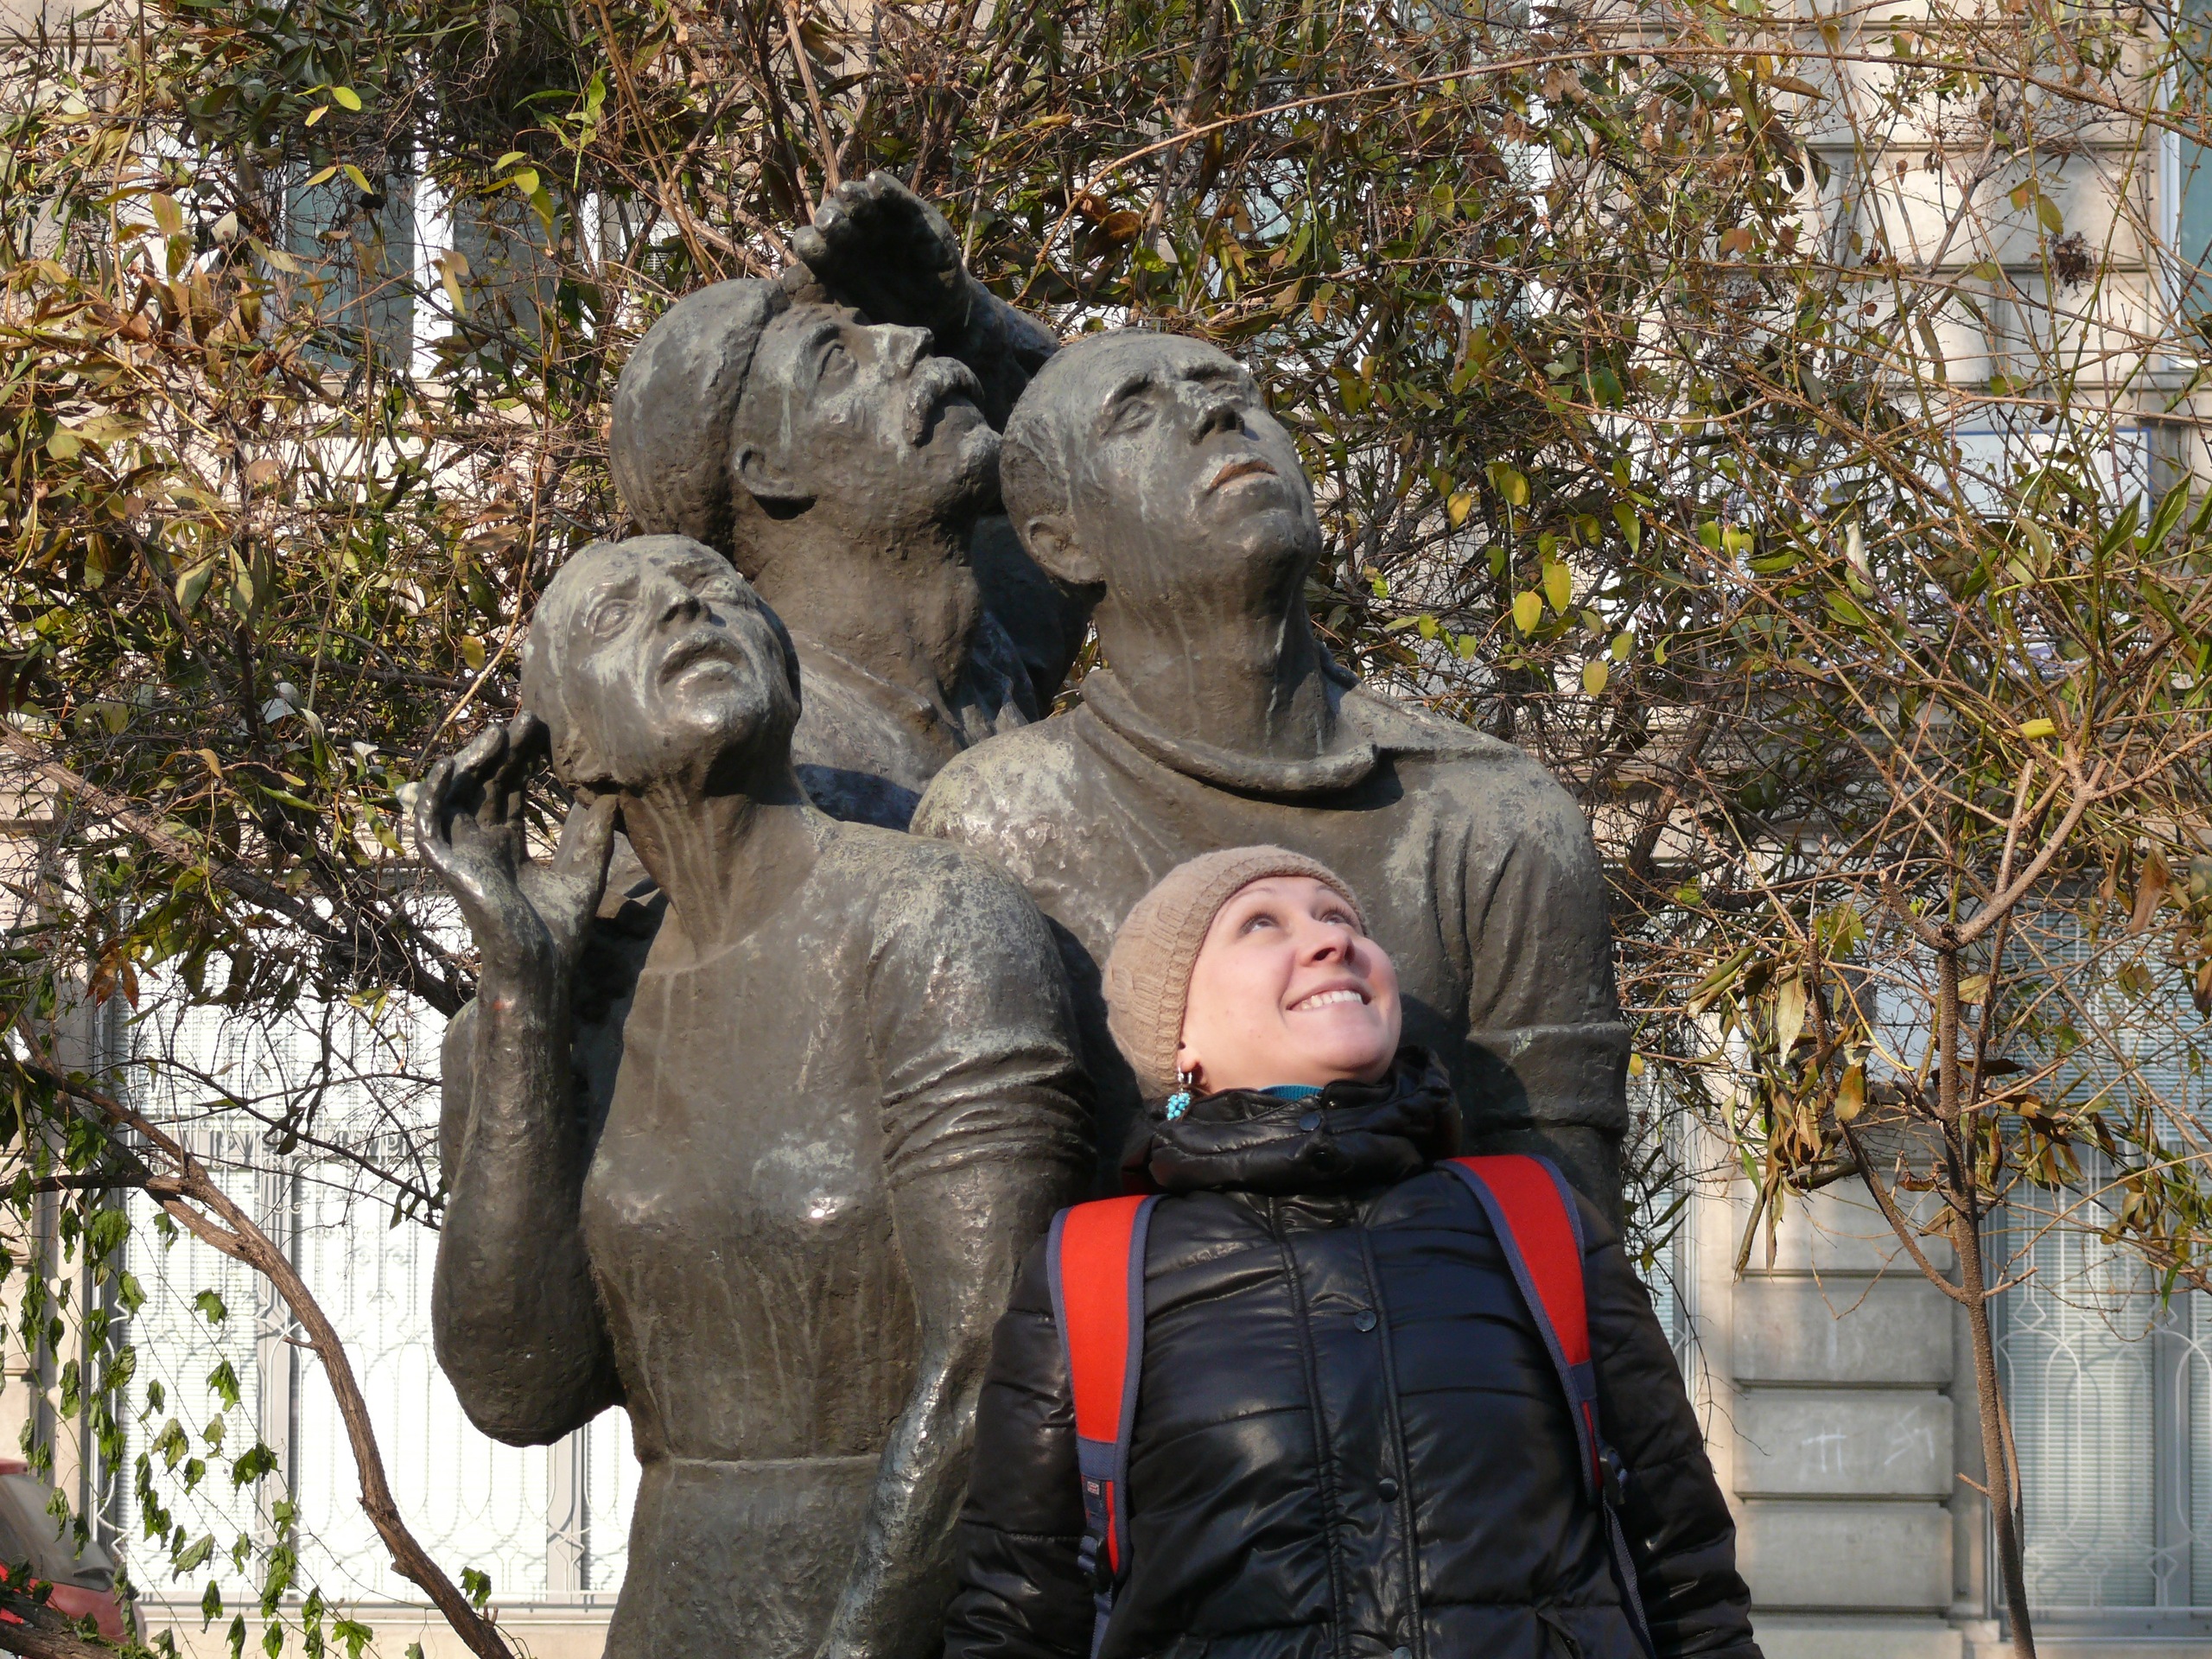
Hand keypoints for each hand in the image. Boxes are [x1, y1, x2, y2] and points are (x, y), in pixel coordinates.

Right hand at [415, 714, 618, 983]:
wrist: (542, 969)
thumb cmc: (560, 931)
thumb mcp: (584, 870)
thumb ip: (592, 833)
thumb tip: (612, 794)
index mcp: (507, 845)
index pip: (510, 789)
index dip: (522, 759)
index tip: (544, 730)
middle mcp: (480, 844)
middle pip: (485, 784)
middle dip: (503, 751)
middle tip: (529, 720)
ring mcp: (461, 854)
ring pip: (454, 794)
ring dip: (471, 760)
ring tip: (499, 732)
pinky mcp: (447, 867)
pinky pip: (428, 824)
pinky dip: (433, 793)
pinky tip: (451, 766)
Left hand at [791, 171, 971, 343]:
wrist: (941, 311)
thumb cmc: (900, 315)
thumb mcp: (867, 314)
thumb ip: (839, 299)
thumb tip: (798, 288)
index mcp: (837, 259)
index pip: (814, 243)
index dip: (812, 243)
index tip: (813, 247)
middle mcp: (854, 236)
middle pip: (833, 216)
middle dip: (830, 219)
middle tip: (829, 225)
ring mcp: (881, 222)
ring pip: (859, 200)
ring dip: (852, 197)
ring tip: (846, 194)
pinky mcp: (911, 214)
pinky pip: (895, 197)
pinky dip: (886, 189)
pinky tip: (875, 183)